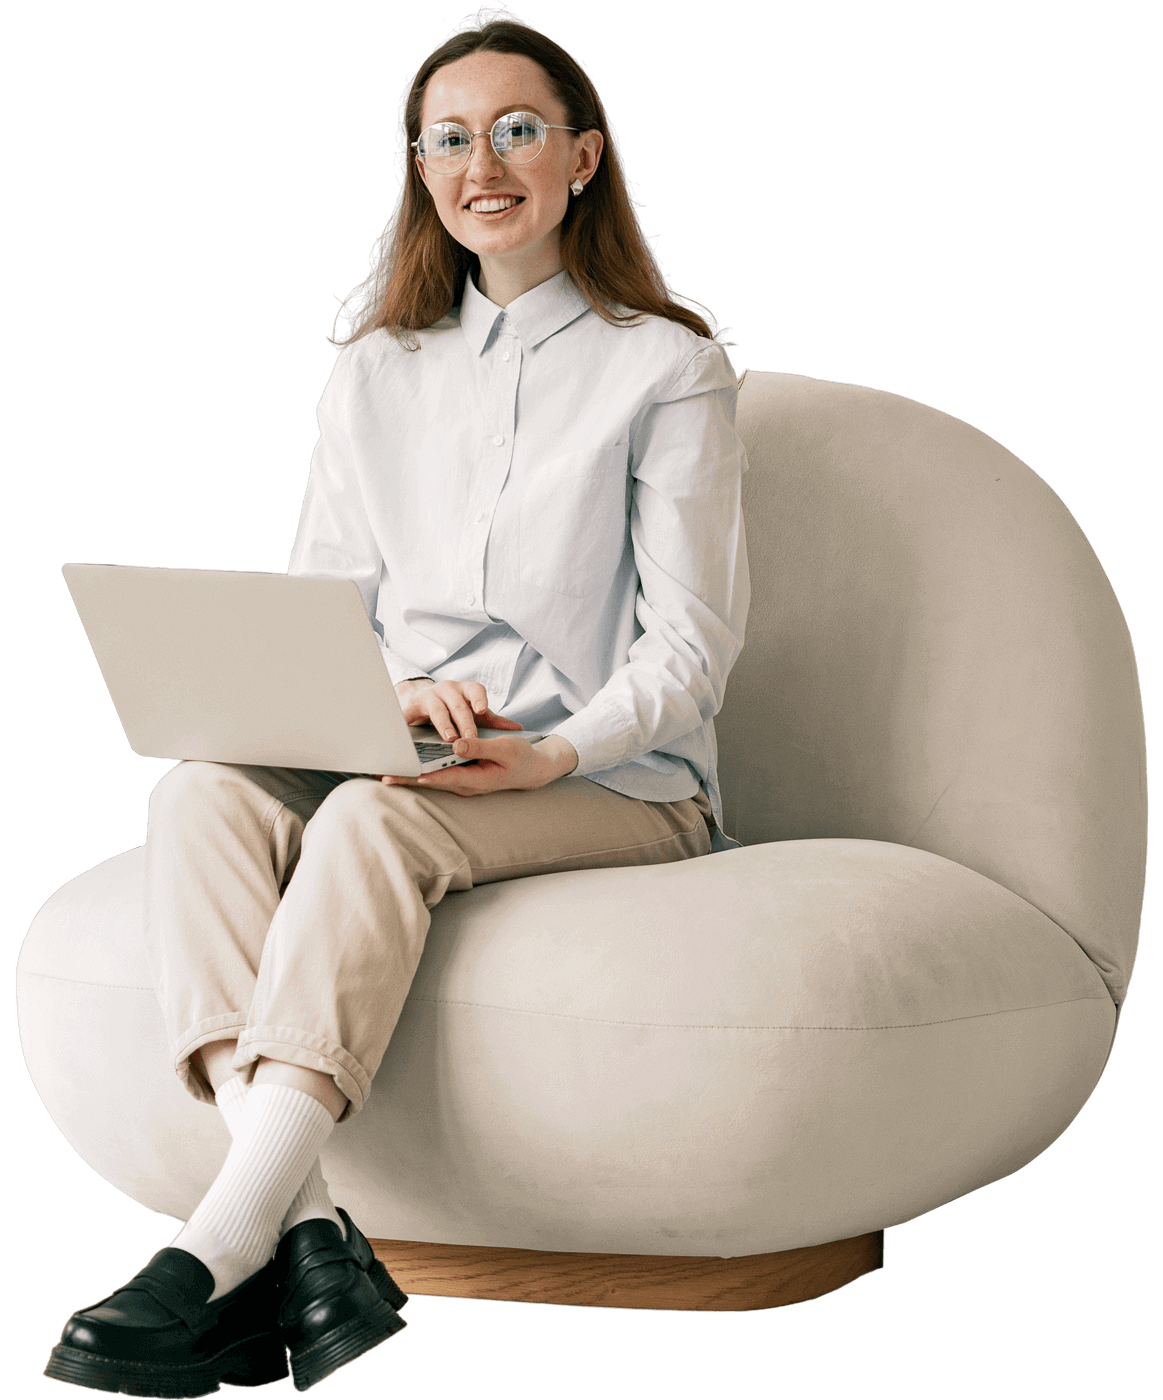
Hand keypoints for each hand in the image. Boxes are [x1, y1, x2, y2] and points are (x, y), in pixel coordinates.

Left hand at [380, 732, 578, 796]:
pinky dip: (421, 770)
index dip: (420, 776)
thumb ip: (479, 747)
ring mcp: (463, 782)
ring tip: (386, 771)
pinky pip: (438, 774)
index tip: (400, 774)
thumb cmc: (521, 757)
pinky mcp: (462, 776)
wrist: (534, 769)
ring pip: (432, 779)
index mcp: (476, 780)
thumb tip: (457, 746)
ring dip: (410, 775)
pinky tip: (407, 766)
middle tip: (381, 775)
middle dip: (406, 779)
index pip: (442, 778)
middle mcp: (466, 785)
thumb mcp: (504, 748)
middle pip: (431, 782)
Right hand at [393, 678, 524, 742]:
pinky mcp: (412, 705)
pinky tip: (409, 733)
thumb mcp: (476, 713)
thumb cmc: (457, 708)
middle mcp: (448, 689)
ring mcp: (430, 696)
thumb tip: (517, 729)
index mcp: (466, 689)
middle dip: (464, 722)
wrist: (428, 700)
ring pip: (437, 709)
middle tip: (470, 737)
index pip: (475, 690)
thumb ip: (493, 721)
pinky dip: (408, 722)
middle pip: (458, 705)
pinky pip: (409, 714)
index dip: (479, 699)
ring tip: (450, 738)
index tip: (482, 710)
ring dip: (444, 724)